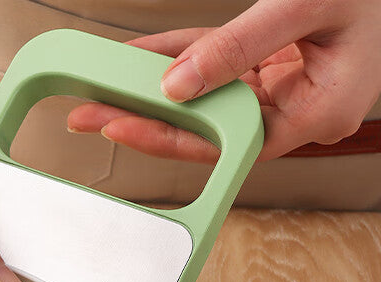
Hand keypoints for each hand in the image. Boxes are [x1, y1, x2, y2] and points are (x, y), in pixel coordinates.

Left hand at [68, 0, 380, 161]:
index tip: (122, 126)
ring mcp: (281, 89)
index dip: (171, 137)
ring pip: (204, 97)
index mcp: (316, 114)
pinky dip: (178, 59)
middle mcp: (295, 110)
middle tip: (92, 116)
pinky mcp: (269, 66)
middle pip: (206, 126)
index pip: (227, 141)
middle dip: (146, 119)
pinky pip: (215, 65)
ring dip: (153, 90)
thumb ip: (241, 44)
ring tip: (102, 91)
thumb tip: (176, 83)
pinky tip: (138, 59)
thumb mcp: (307, 3)